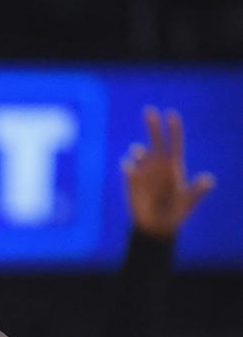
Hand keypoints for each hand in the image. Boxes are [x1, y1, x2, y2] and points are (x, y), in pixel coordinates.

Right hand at [121, 106, 214, 238]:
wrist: (156, 226)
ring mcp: (144, 171)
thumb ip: (197, 191)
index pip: (174, 144)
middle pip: (156, 141)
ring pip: (140, 152)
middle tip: (149, 110)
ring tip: (138, 152)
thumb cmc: (175, 213)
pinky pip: (128, 168)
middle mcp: (159, 165)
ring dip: (139, 150)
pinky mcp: (132, 180)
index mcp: (174, 167)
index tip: (171, 114)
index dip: (173, 129)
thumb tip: (208, 179)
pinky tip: (129, 166)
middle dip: (153, 126)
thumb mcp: (188, 203)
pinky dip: (128, 165)